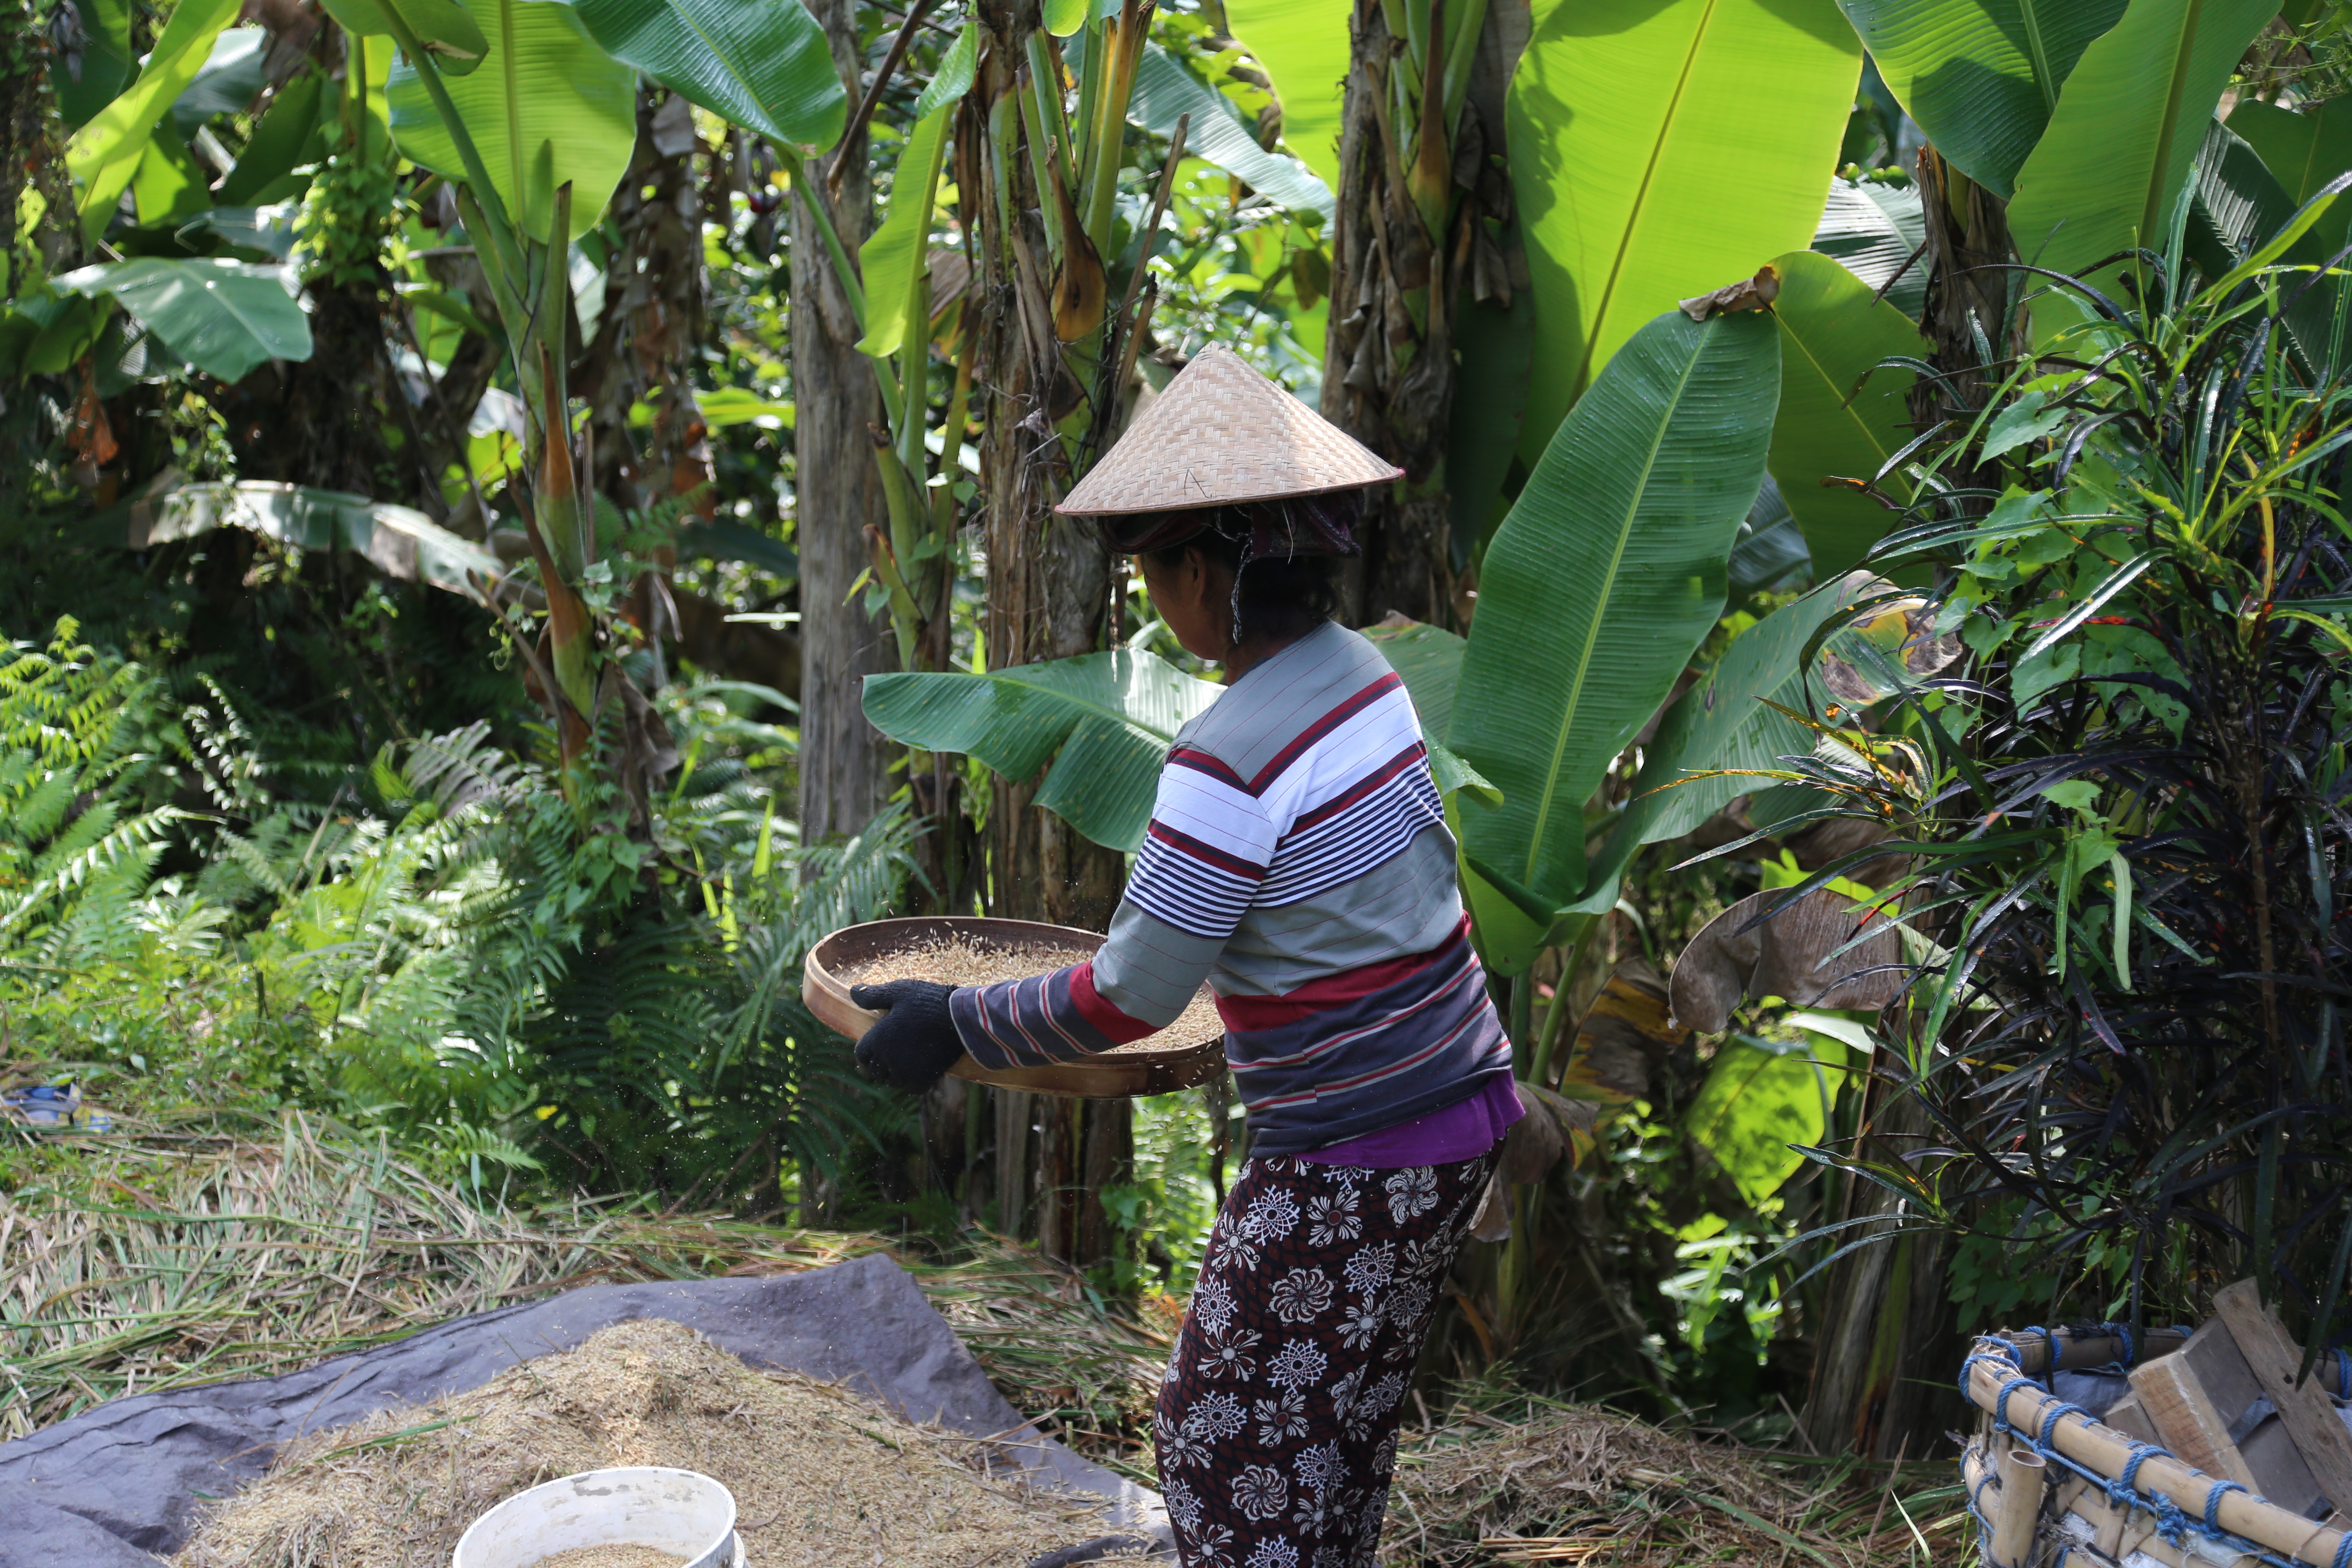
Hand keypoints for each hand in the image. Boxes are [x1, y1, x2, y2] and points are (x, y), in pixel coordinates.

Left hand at [848, 979, 963, 1091]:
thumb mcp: (898, 991)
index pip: (861, 1055)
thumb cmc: (927, 1001)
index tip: (878, 1045)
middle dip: (881, 1064)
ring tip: (908, 1061)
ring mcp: (905, 1071)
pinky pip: (912, 1089)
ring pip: (893, 1081)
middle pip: (875, 1071)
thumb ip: (873, 995)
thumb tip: (851, 991)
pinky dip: (914, 1082)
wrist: (959, 1017)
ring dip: (897, 1074)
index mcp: (878, 1038)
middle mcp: (887, 1058)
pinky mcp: (924, 1078)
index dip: (868, 1051)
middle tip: (894, 1053)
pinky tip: (921, 1069)